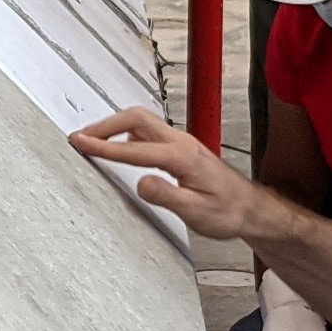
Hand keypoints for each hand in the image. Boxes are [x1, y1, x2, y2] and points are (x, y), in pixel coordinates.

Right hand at [72, 108, 279, 242]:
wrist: (250, 208)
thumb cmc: (228, 212)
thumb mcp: (197, 211)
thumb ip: (168, 196)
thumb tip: (141, 183)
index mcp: (182, 157)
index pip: (135, 149)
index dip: (104, 146)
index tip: (81, 142)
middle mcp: (181, 143)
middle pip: (136, 119)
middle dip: (105, 126)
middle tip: (81, 137)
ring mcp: (181, 143)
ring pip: (142, 122)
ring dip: (115, 127)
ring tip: (93, 140)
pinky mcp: (180, 149)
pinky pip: (149, 132)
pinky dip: (128, 134)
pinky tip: (120, 146)